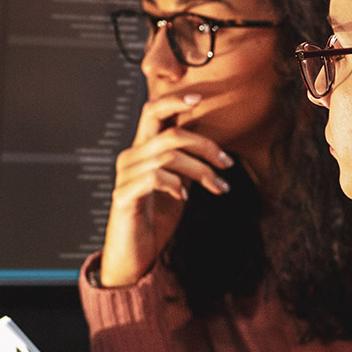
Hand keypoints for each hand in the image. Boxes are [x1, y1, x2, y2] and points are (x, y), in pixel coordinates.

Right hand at [98, 94, 233, 286]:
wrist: (135, 253)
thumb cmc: (156, 218)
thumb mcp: (178, 183)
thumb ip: (186, 162)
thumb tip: (213, 145)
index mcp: (142, 150)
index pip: (153, 111)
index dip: (175, 100)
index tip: (200, 98)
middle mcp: (130, 157)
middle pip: (169, 133)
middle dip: (205, 145)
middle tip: (227, 163)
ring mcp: (125, 176)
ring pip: (168, 156)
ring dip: (201, 170)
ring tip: (218, 187)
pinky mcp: (124, 196)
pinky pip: (154, 178)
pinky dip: (175, 184)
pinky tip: (184, 197)